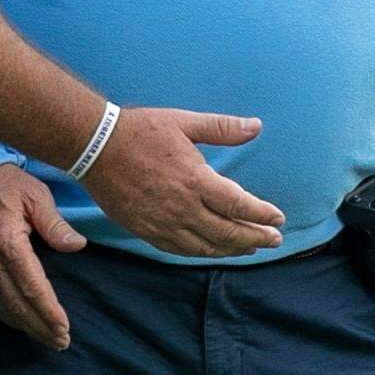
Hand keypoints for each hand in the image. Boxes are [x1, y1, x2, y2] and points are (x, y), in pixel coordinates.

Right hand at [0, 163, 85, 349]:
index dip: (49, 312)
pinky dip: (5, 316)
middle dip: (40, 328)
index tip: (65, 328)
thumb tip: (77, 245)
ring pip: (1, 307)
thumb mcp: (34, 193)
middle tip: (61, 342)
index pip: (32, 287)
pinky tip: (19, 321)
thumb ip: (54, 223)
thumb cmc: (0, 182)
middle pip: (17, 305)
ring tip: (46, 337)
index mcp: (7, 242)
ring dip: (24, 327)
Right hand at [81, 108, 284, 257]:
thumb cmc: (140, 130)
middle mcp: (183, 208)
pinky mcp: (146, 230)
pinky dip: (202, 253)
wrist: (95, 146)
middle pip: (228, 233)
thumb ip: (222, 128)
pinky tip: (211, 250)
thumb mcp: (184, 121)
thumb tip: (256, 126)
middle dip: (256, 238)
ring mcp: (164, 223)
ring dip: (232, 249)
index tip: (278, 218)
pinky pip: (180, 250)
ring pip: (206, 247)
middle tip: (274, 240)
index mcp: (195, 180)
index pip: (239, 205)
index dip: (262, 214)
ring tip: (250, 248)